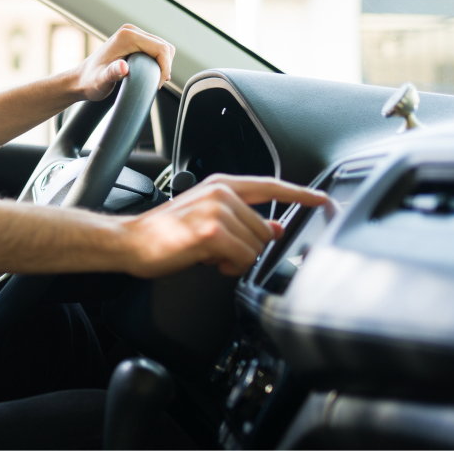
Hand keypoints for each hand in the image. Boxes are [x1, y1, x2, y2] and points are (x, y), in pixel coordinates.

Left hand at [74, 24, 175, 100]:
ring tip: (153, 80)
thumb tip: (123, 67)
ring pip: (163, 47)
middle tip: (155, 84)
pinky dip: (159, 61)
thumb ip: (112, 74)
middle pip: (165, 47)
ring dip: (163, 64)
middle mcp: (131, 31)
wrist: (81, 79)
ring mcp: (133, 34)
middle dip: (165, 66)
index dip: (164, 68)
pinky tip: (151, 73)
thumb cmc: (90, 81)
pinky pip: (156, 49)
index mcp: (127, 36)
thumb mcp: (101, 81)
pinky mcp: (134, 40)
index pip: (161, 49)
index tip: (156, 84)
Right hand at [115, 174, 327, 277]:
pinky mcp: (212, 233)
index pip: (271, 186)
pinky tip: (208, 262)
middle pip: (265, 230)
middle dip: (248, 249)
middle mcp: (223, 194)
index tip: (322, 199)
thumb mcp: (207, 219)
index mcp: (223, 186)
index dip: (300, 194)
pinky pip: (242, 259)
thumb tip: (274, 228)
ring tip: (210, 256)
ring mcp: (218, 211)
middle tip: (219, 253)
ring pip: (256, 247)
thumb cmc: (165, 233)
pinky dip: (229, 268)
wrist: (131, 242)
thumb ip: (242, 219)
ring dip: (237, 260)